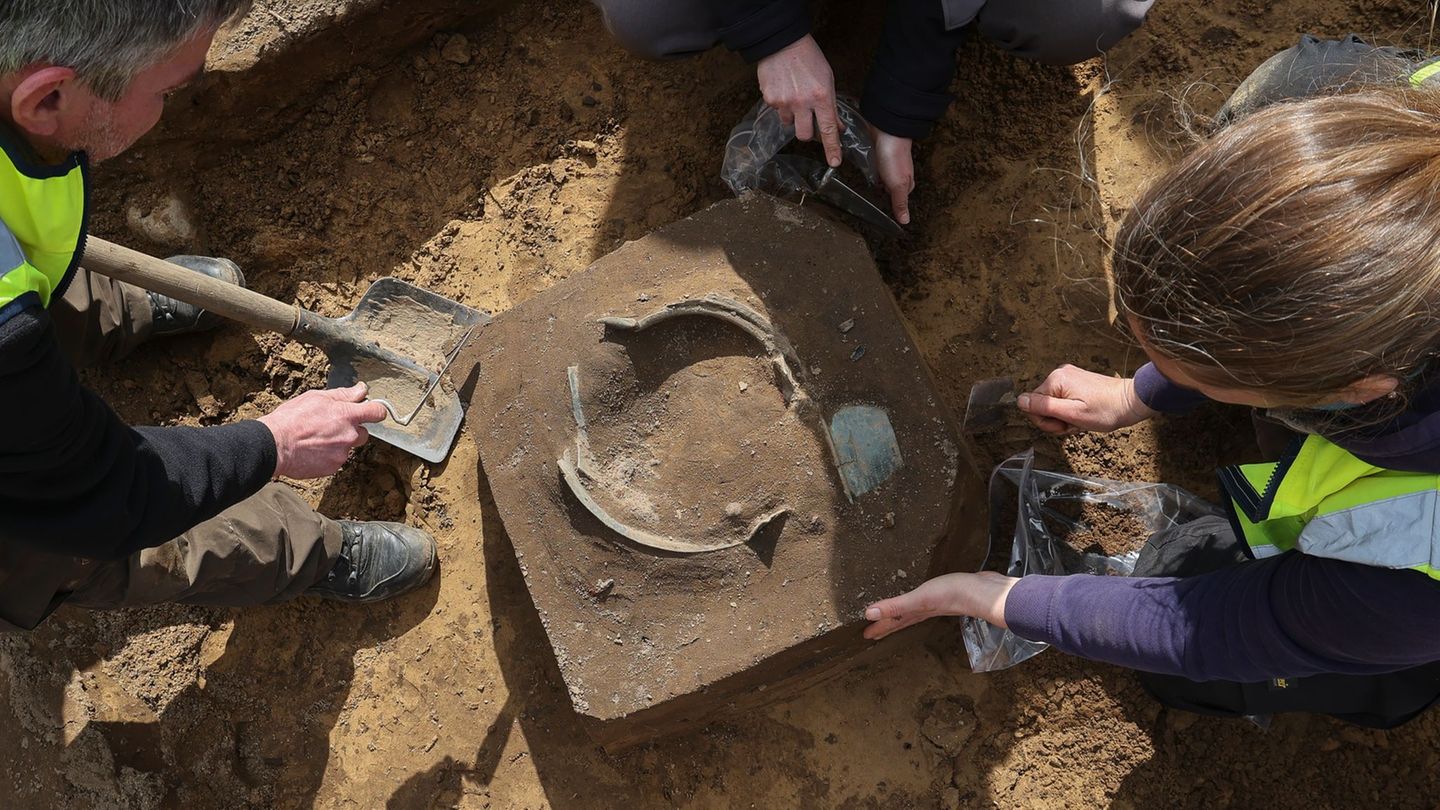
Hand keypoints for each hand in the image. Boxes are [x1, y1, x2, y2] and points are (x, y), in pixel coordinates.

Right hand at [257, 383, 387, 478]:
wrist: (274, 446)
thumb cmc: (292, 419)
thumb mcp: (317, 397)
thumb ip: (343, 395)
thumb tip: (361, 390)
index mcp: (347, 415)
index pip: (377, 413)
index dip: (375, 411)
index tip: (370, 411)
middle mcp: (349, 436)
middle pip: (363, 433)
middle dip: (352, 429)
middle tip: (330, 426)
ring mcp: (342, 454)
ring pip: (348, 447)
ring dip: (338, 443)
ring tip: (316, 439)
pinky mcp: (333, 467)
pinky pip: (336, 460)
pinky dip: (328, 456)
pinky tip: (312, 450)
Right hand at [757, 34, 842, 166]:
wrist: (782, 42)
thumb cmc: (808, 58)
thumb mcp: (827, 79)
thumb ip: (831, 105)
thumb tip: (837, 126)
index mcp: (821, 96)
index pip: (829, 129)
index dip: (832, 148)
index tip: (835, 162)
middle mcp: (803, 102)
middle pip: (804, 135)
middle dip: (807, 132)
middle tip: (807, 119)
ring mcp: (784, 102)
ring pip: (789, 123)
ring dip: (792, 115)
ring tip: (793, 95)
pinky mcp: (769, 99)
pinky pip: (777, 111)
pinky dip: (780, 103)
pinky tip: (783, 87)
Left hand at [863, 571, 1016, 640]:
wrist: (984, 591)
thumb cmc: (952, 594)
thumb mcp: (919, 599)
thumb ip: (895, 606)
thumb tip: (869, 614)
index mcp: (917, 612)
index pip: (894, 622)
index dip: (880, 628)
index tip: (866, 636)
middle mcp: (926, 610)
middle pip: (903, 619)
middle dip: (889, 625)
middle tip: (875, 630)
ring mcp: (937, 603)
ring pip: (914, 612)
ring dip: (904, 615)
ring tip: (897, 616)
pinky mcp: (947, 593)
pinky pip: (927, 601)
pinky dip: (921, 603)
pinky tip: (928, 599)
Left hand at [872, 128, 914, 224]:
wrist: (887, 130)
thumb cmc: (895, 157)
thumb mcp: (897, 185)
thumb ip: (900, 203)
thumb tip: (906, 221)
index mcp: (905, 183)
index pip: (898, 201)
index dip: (890, 208)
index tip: (879, 217)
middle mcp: (897, 175)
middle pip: (889, 190)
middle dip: (880, 196)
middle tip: (868, 205)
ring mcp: (888, 165)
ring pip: (881, 180)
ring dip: (873, 185)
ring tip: (862, 193)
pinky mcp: (879, 156)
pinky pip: (874, 169)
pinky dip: (869, 173)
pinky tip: (863, 175)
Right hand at [1017, 365, 1156, 434]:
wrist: (1131, 401)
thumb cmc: (1106, 410)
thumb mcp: (1072, 414)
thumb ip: (1044, 407)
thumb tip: (1019, 401)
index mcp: (1055, 380)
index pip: (1032, 404)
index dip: (1046, 420)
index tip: (1064, 423)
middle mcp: (1059, 374)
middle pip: (1042, 404)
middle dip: (1055, 419)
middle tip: (1073, 424)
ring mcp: (1069, 376)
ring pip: (1053, 404)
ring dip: (1064, 416)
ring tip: (1081, 419)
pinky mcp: (1076, 381)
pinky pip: (1063, 399)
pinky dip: (1071, 410)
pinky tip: (1083, 414)